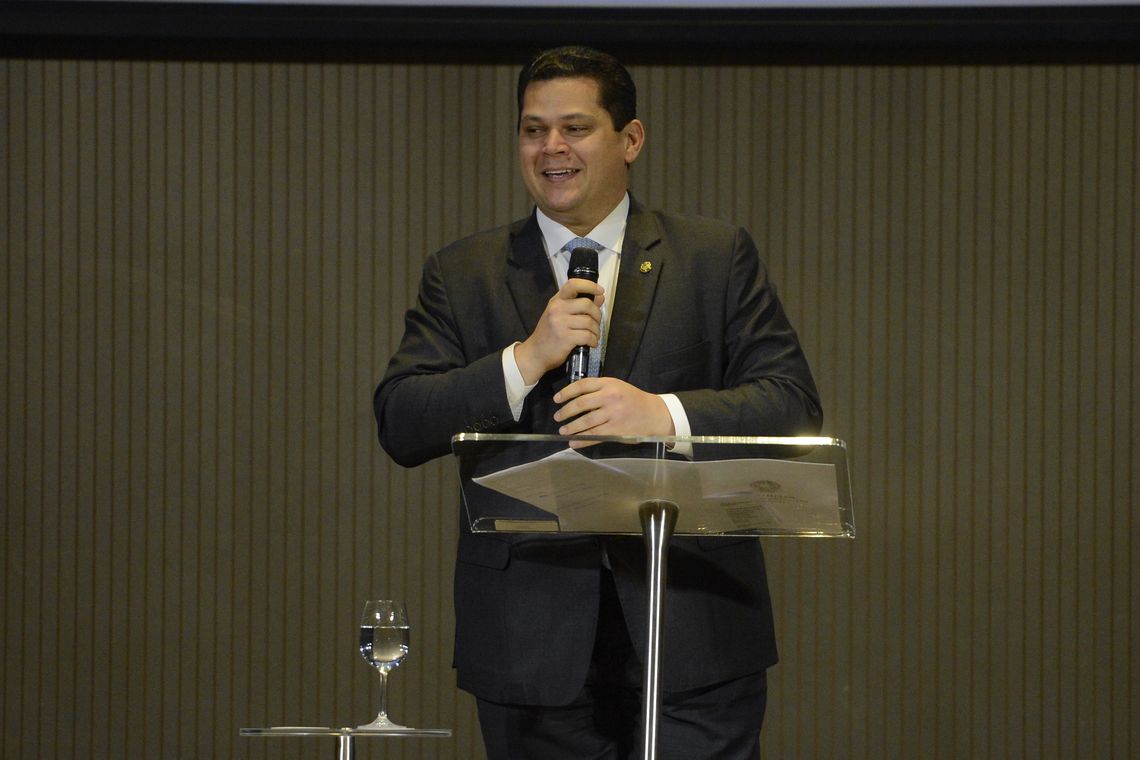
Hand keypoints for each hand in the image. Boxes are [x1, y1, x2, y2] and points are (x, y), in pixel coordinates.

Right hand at [514, 279, 604, 383]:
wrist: (535, 353)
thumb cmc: (549, 334)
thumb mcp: (560, 315)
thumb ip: (579, 305)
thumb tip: (599, 296)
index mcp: (556, 301)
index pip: (573, 285)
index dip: (589, 285)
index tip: (600, 291)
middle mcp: (557, 309)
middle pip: (587, 304)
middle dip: (597, 315)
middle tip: (596, 323)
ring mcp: (560, 323)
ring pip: (589, 322)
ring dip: (596, 331)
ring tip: (593, 336)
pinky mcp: (565, 338)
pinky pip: (587, 336)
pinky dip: (593, 341)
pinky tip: (591, 343)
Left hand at [553, 377, 674, 446]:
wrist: (653, 413)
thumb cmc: (632, 399)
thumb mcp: (617, 386)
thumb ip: (599, 389)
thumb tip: (575, 398)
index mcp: (608, 384)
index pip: (582, 385)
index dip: (566, 392)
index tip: (556, 399)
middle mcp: (609, 398)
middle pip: (580, 404)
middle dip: (566, 412)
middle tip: (557, 417)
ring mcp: (613, 415)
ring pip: (586, 422)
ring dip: (571, 428)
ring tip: (563, 431)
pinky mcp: (616, 430)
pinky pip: (595, 436)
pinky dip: (582, 440)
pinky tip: (574, 443)